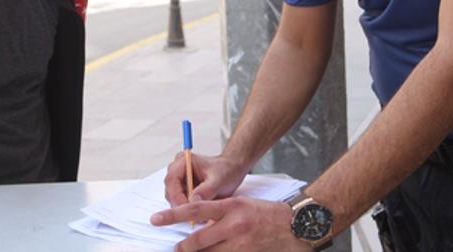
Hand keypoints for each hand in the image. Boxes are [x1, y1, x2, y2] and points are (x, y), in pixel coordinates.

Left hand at [150, 197, 309, 251]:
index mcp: (231, 206)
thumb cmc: (268, 213)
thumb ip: (221, 213)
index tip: (155, 219)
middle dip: (185, 247)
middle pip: (198, 240)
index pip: (195, 209)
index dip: (173, 215)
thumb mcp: (242, 205)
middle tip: (177, 248)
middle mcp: (234, 225)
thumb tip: (198, 225)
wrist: (297, 226)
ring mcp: (241, 244)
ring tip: (194, 251)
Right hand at [164, 153, 247, 206]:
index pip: (172, 180)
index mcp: (184, 161)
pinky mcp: (183, 190)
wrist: (232, 170)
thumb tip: (193, 201)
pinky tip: (199, 211)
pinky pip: (180, 202)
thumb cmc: (226, 170)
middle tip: (193, 215)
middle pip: (170, 190)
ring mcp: (180, 180)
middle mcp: (178, 170)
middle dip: (180, 204)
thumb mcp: (218, 180)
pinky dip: (187, 208)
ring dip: (184, 207)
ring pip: (173, 198)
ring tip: (198, 214)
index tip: (187, 208)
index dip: (177, 196)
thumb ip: (206, 190)